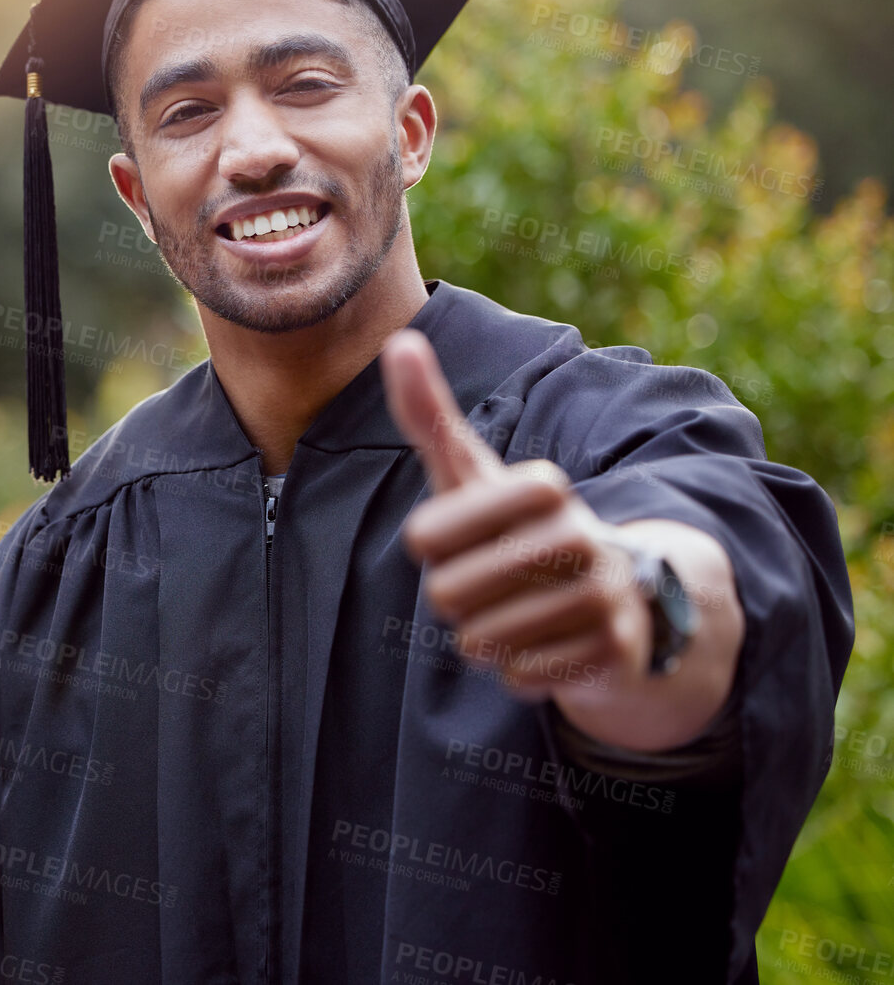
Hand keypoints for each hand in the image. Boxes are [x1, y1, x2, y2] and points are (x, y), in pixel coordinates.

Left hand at [380, 328, 652, 701]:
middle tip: (484, 583)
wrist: (618, 596)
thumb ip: (431, 416)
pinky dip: (516, 670)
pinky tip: (541, 643)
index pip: (427, 537)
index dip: (427, 544)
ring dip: (483, 637)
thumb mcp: (473, 473)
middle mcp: (582, 535)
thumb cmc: (517, 528)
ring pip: (483, 641)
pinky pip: (520, 677)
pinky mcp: (614, 651)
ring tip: (512, 612)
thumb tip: (399, 340)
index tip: (450, 536)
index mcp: (542, 486)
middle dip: (453, 599)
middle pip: (449, 596)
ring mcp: (604, 595)